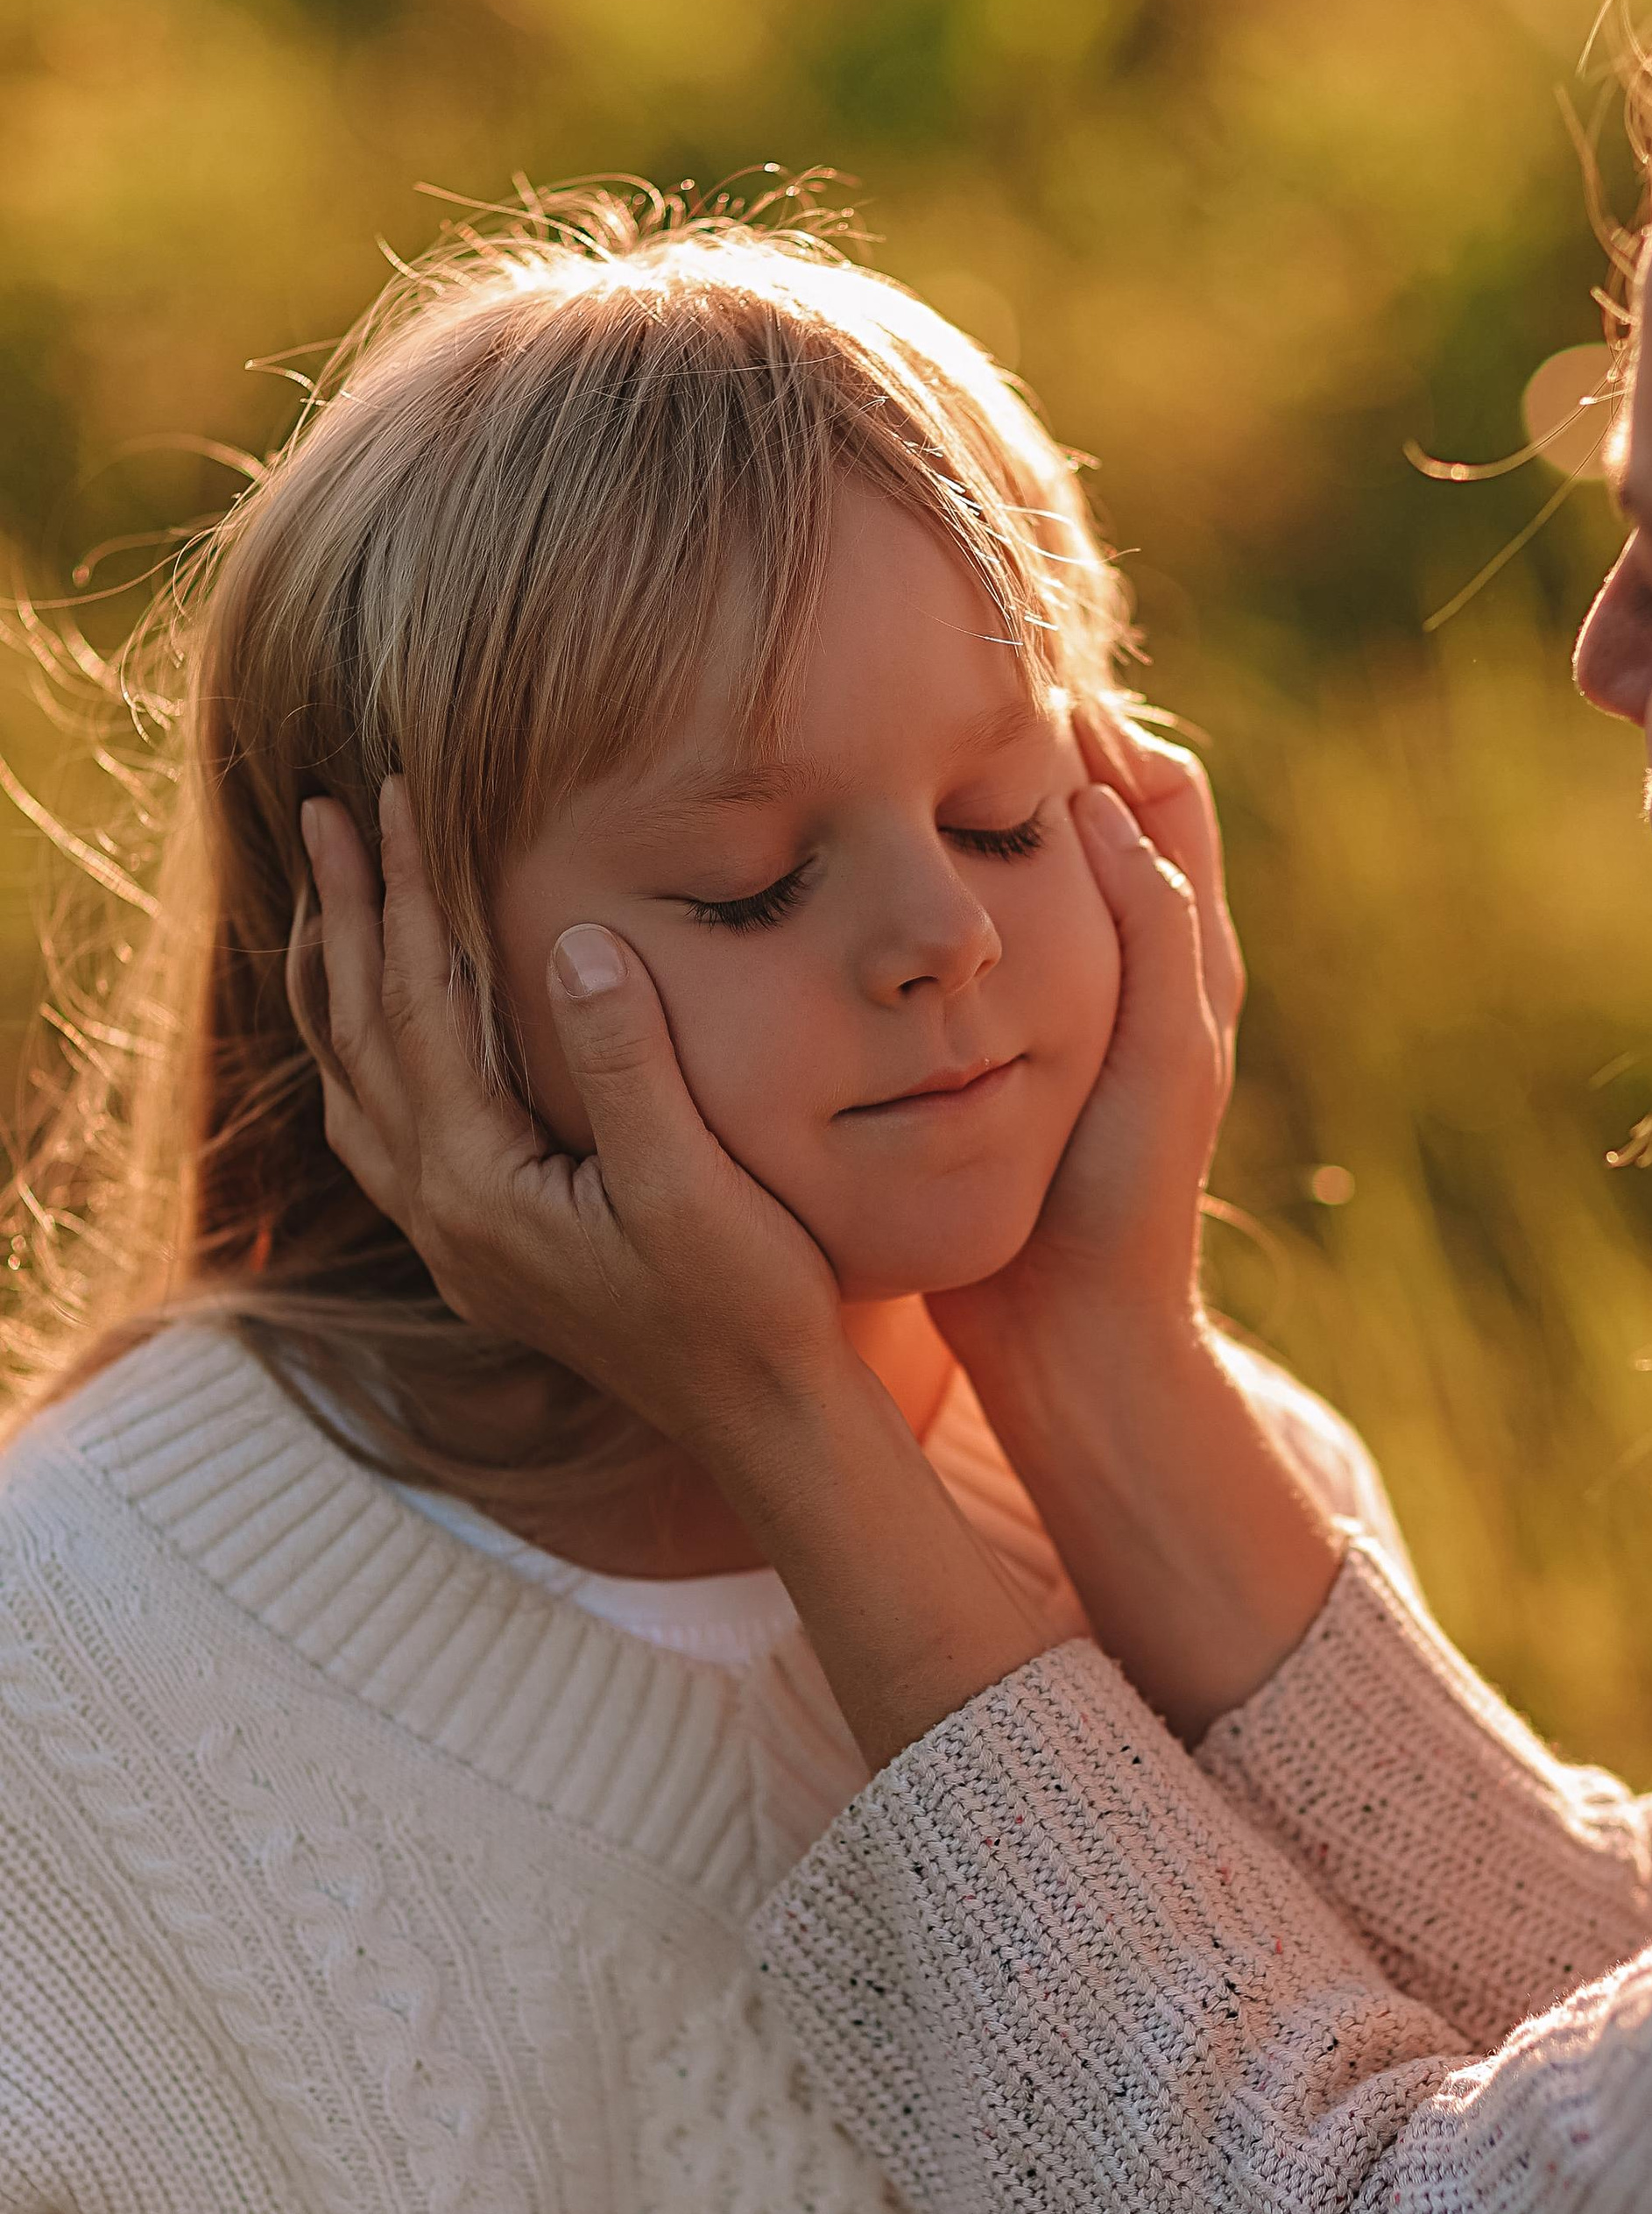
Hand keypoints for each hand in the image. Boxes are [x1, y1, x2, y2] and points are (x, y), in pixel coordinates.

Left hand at [300, 782, 851, 1455]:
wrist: (765, 1419)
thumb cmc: (748, 1303)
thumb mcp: (695, 1179)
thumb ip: (625, 1060)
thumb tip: (569, 939)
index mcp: (477, 1188)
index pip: (416, 1006)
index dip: (404, 891)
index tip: (394, 794)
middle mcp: (443, 1218)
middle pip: (362, 1041)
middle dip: (344, 918)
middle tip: (324, 812)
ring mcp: (456, 1247)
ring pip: (357, 1095)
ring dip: (337, 993)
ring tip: (327, 907)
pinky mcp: (485, 1261)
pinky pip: (386, 1143)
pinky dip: (367, 1067)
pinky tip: (383, 1042)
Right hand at [931, 709, 1243, 1386]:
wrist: (1071, 1333)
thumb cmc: (1123, 1200)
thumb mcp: (1159, 1057)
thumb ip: (1150, 927)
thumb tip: (1099, 796)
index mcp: (1186, 954)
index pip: (1159, 788)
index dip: (1097, 730)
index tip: (1009, 691)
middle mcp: (1129, 966)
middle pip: (1083, 811)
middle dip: (1016, 756)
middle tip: (926, 713)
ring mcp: (1056, 1005)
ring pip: (1011, 871)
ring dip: (960, 821)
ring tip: (885, 779)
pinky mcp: (990, 1048)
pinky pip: (963, 942)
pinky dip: (928, 902)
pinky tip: (855, 892)